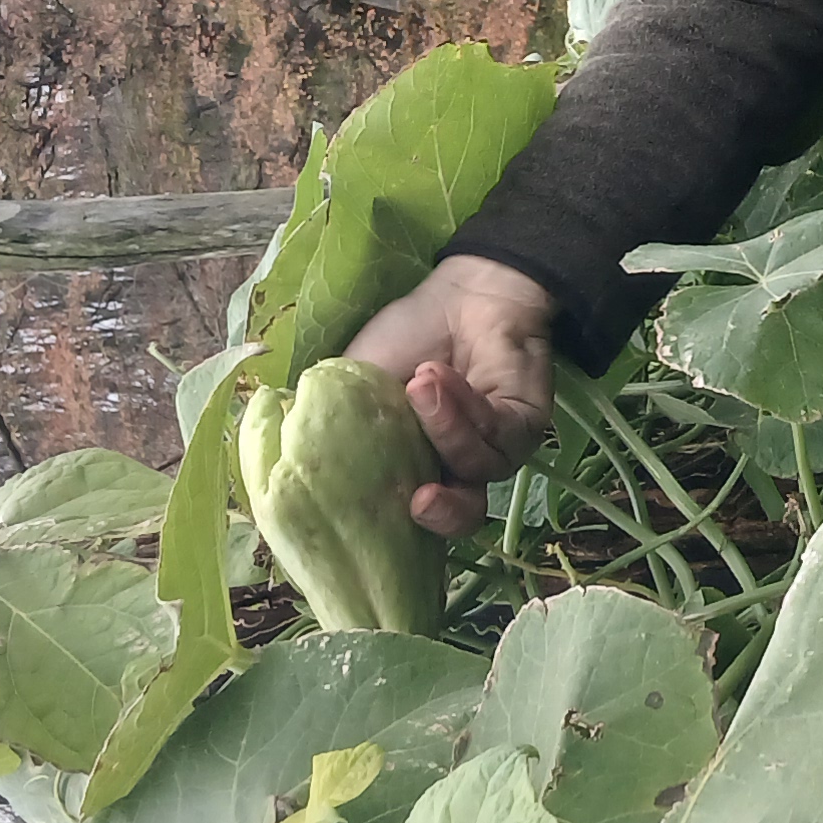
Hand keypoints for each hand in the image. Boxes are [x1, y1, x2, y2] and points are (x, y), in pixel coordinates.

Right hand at [344, 256, 557, 533]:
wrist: (458, 295)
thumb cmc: (407, 340)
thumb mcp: (353, 384)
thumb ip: (332, 427)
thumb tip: (297, 469)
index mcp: (420, 470)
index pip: (416, 520)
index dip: (399, 527)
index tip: (375, 517)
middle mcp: (460, 470)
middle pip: (463, 515)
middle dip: (443, 513)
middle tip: (420, 499)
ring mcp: (497, 450)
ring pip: (477, 466)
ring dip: (444, 428)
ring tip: (419, 383)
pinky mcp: (526, 425)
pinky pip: (498, 432)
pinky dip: (465, 406)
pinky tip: (438, 376)